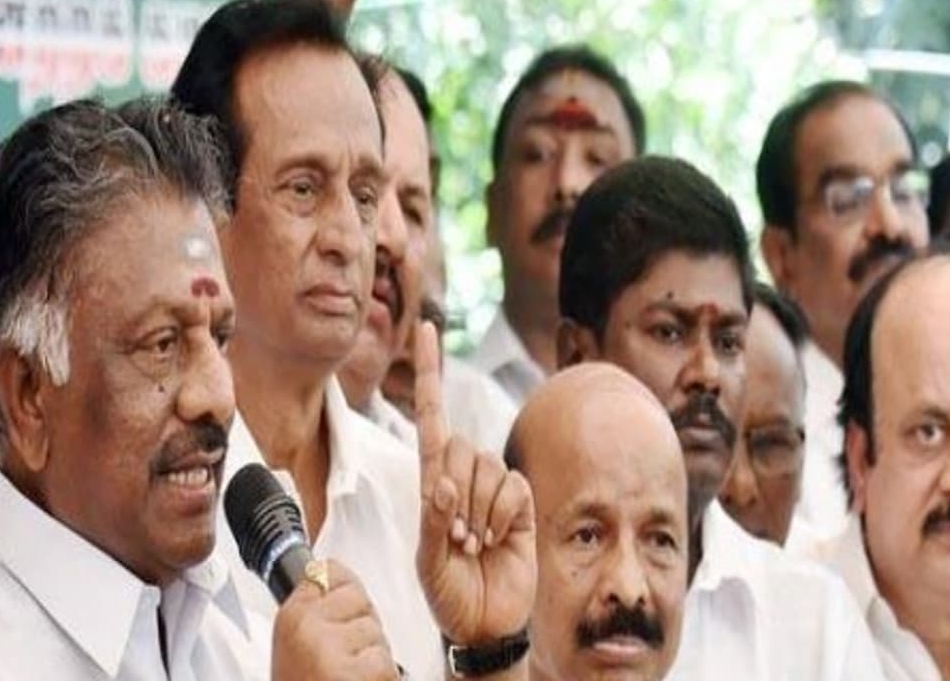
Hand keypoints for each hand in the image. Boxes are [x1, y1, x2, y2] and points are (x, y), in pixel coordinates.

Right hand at [272, 560, 399, 680]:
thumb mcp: (295, 648)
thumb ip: (317, 614)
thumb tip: (337, 576)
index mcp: (291, 617)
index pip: (328, 571)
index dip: (345, 590)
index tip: (343, 608)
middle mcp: (307, 627)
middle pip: (361, 601)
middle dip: (364, 631)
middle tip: (343, 663)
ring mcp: (329, 649)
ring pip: (377, 635)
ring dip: (373, 661)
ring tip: (347, 680)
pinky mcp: (354, 673)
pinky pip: (386, 663)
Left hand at [413, 321, 535, 645]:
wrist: (487, 622)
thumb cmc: (447, 593)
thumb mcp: (427, 563)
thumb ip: (431, 522)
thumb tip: (440, 484)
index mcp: (431, 481)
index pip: (430, 417)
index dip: (431, 372)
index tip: (427, 328)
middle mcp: (462, 478)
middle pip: (460, 446)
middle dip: (455, 495)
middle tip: (456, 538)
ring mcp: (493, 491)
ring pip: (487, 467)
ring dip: (479, 512)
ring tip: (474, 545)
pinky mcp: (522, 504)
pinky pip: (514, 487)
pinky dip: (503, 516)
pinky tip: (498, 540)